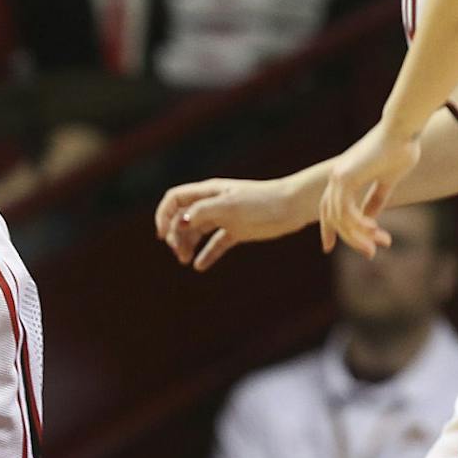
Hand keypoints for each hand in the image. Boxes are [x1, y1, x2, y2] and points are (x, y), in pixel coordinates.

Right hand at [154, 176, 306, 269]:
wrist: (294, 206)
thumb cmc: (262, 201)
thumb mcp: (229, 206)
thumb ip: (202, 212)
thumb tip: (178, 223)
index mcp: (208, 192)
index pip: (174, 199)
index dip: (163, 215)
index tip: (162, 235)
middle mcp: (213, 203)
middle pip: (182, 218)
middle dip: (175, 235)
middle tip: (178, 252)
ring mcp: (225, 217)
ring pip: (197, 231)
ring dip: (188, 244)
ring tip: (186, 260)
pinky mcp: (238, 230)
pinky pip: (217, 243)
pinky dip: (207, 254)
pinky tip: (200, 266)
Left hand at [319, 121, 419, 255]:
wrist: (403, 129)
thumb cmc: (400, 149)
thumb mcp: (387, 181)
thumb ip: (376, 199)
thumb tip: (369, 219)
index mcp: (343, 179)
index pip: (329, 210)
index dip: (328, 229)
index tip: (328, 248)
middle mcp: (336, 180)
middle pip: (334, 218)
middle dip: (350, 238)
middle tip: (370, 253)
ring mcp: (338, 178)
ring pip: (340, 218)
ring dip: (359, 235)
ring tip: (377, 246)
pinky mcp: (346, 178)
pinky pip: (346, 210)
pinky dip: (359, 223)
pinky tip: (374, 230)